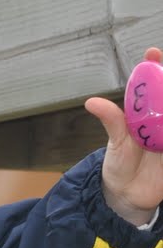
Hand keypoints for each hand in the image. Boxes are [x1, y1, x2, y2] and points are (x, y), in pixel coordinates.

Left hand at [86, 47, 162, 224]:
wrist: (127, 195)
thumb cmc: (120, 163)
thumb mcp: (116, 141)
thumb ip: (112, 120)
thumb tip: (92, 102)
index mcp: (148, 111)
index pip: (155, 81)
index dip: (156, 65)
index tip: (152, 53)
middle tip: (161, 72)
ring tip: (162, 107)